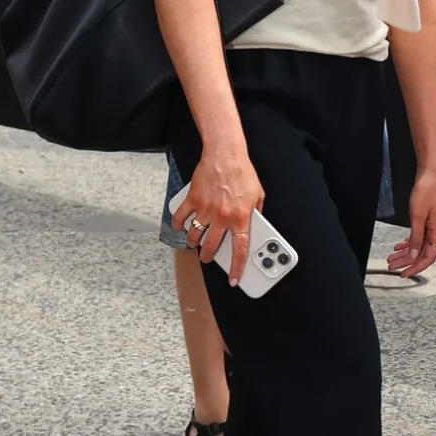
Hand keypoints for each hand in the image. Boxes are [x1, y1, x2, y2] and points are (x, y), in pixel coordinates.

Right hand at [172, 137, 264, 279]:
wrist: (225, 155)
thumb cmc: (242, 173)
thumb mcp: (258, 195)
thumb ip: (256, 211)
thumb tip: (256, 221)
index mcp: (240, 219)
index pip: (239, 250)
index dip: (237, 267)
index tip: (234, 279)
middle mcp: (222, 218)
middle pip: (211, 247)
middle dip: (208, 257)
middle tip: (207, 258)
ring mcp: (205, 210)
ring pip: (194, 235)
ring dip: (192, 242)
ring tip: (193, 243)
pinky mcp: (192, 200)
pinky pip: (180, 217)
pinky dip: (177, 224)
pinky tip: (179, 227)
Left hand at [387, 167, 435, 276]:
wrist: (431, 174)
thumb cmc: (426, 191)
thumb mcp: (417, 216)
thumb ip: (415, 238)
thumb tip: (413, 256)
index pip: (428, 258)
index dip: (415, 267)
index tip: (402, 274)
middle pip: (421, 253)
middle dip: (406, 261)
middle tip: (390, 266)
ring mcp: (434, 225)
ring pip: (419, 245)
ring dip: (405, 252)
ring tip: (391, 257)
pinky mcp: (430, 219)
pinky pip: (419, 236)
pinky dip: (409, 242)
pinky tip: (399, 245)